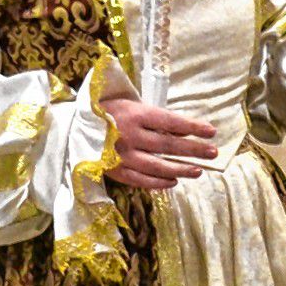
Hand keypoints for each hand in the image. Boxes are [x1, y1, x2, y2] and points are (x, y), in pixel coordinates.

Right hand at [98, 98, 217, 191]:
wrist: (72, 126)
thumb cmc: (108, 111)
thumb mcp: (129, 103)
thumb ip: (154, 116)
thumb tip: (183, 128)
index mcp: (134, 113)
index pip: (170, 121)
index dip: (192, 126)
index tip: (211, 131)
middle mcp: (128, 135)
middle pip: (167, 144)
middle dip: (193, 149)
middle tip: (212, 152)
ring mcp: (121, 155)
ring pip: (157, 166)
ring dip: (180, 169)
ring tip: (198, 170)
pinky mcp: (114, 170)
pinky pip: (140, 180)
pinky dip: (158, 182)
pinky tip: (174, 181)